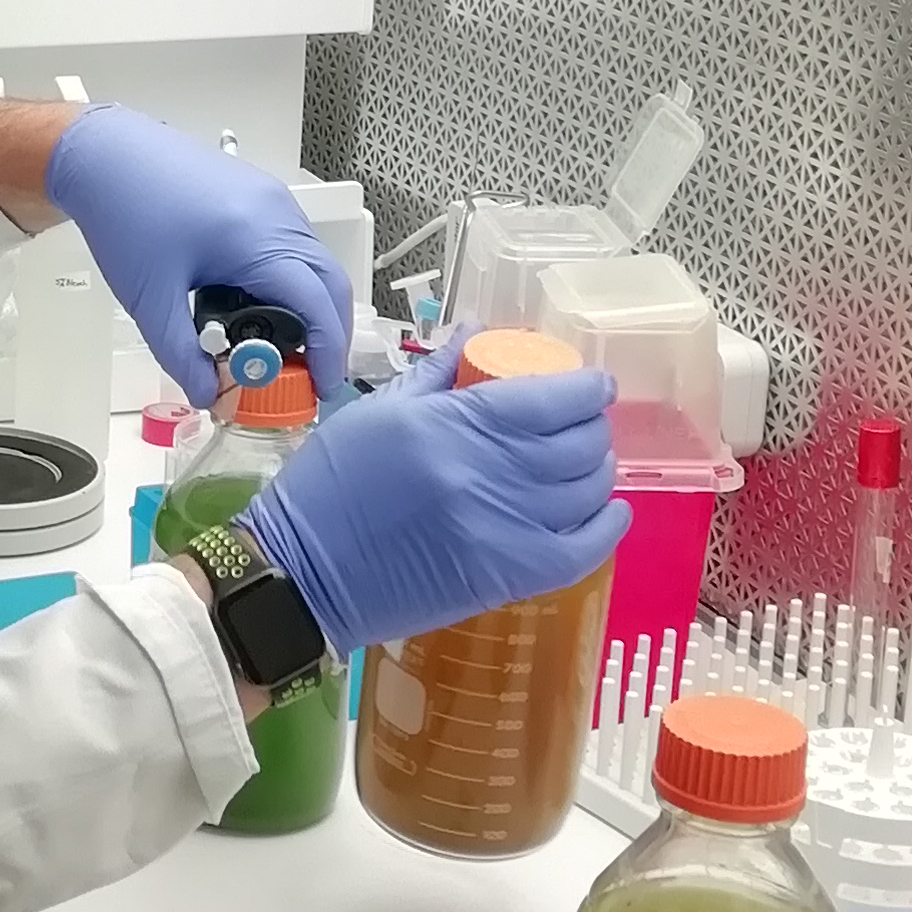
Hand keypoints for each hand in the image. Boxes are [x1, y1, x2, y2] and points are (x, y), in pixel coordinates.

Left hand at [43, 103, 353, 405]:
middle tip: (309, 375)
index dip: (326, 352)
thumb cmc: (125, 212)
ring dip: (310, 305)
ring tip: (280, 346)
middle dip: (328, 333)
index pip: (316, 303)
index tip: (321, 388)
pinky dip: (292, 279)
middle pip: (329, 283)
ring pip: (314, 261)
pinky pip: (294, 243)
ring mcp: (272, 199)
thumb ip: (181, 355)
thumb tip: (208, 394)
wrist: (103, 153)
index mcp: (256, 238)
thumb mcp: (151, 298)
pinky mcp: (259, 194)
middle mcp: (276, 214)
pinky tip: (259, 304)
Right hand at [244, 339, 629, 658]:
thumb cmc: (331, 485)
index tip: (592, 385)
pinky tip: (607, 512)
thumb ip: (436, 374)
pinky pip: (584, 550)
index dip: (586, 388)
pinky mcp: (508, 576)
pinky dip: (607, 528)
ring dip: (598, 472)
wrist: (304, 570)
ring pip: (587, 491)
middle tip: (583, 425)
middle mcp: (489, 474)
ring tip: (587, 465)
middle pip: (578, 443)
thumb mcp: (377, 412)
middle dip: (592, 427)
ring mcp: (504, 528)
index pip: (552, 398)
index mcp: (455, 426)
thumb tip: (475, 335)